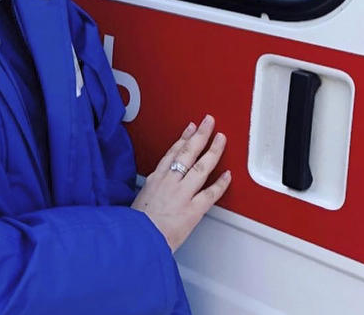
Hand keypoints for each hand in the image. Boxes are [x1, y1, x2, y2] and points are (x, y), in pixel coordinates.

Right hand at [131, 114, 230, 251]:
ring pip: (200, 167)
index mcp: (156, 179)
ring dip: (212, 151)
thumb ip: (152, 191)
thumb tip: (156, 191)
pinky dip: (220, 184)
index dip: (183, 138)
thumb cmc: (136, 226)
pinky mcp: (192, 209)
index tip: (191, 129)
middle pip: (187, 152)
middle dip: (200, 135)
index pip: (172, 152)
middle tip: (209, 123)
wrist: (138, 240)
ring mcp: (182, 194)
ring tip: (221, 139)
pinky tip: (228, 175)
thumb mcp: (139, 199)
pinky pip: (210, 193)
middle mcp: (169, 182)